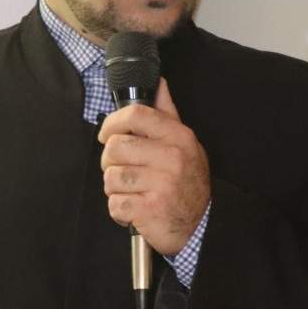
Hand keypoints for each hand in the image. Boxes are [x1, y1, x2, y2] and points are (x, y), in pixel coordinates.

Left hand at [97, 79, 209, 256]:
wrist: (199, 225)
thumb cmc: (186, 182)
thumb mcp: (184, 143)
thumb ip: (167, 113)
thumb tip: (158, 83)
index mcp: (178, 137)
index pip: (135, 115)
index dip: (112, 123)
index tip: (107, 134)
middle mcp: (172, 158)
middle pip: (115, 147)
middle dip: (109, 161)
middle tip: (121, 169)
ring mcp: (161, 185)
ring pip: (111, 177)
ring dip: (115, 188)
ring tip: (131, 191)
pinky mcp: (150, 210)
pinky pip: (115, 204)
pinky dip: (119, 210)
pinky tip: (133, 209)